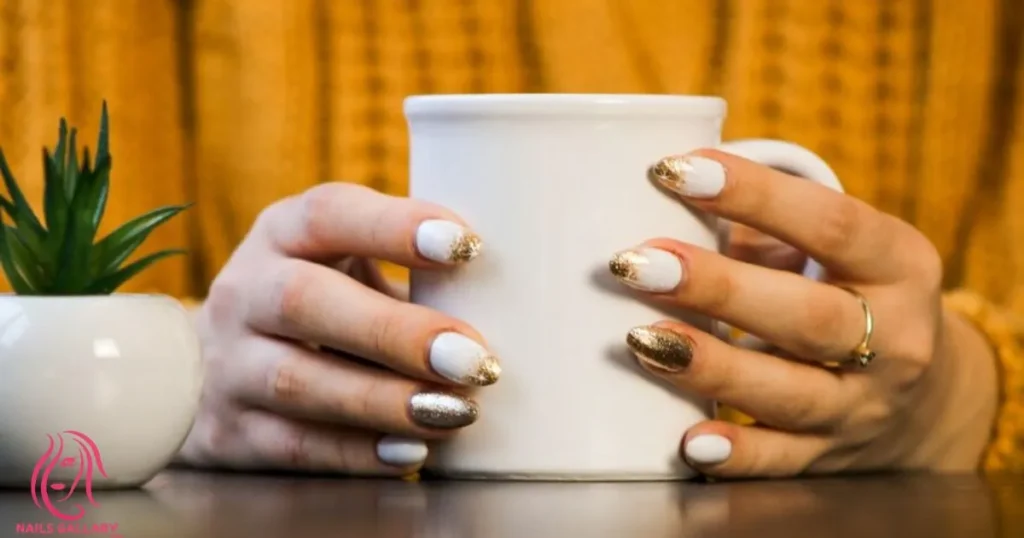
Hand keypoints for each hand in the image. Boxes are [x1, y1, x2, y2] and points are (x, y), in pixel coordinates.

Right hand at [177, 183, 499, 474]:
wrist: (216, 371)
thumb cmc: (320, 304)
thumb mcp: (344, 265)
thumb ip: (407, 269)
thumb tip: (517, 293)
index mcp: (282, 232)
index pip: (328, 213)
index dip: (394, 226)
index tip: (466, 245)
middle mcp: (245, 290)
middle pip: (304, 301)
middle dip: (396, 332)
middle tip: (473, 358)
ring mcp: (228, 362)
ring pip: (297, 379)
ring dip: (383, 399)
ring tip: (455, 411)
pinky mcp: (230, 429)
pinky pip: (292, 444)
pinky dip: (357, 451)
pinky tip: (410, 453)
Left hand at [609, 149, 998, 477]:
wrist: (923, 392)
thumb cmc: (849, 289)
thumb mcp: (841, 248)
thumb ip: (769, 223)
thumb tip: (661, 187)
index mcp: (900, 265)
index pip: (832, 224)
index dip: (754, 195)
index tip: (674, 170)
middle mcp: (895, 340)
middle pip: (808, 317)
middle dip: (719, 289)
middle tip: (639, 265)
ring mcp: (863, 406)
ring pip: (791, 393)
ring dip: (712, 368)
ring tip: (641, 339)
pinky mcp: (829, 456)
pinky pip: (781, 461)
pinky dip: (736, 454)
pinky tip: (688, 442)